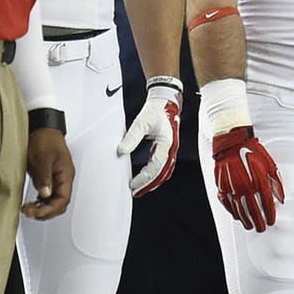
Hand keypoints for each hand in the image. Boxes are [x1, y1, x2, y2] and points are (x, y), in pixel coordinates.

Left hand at [22, 128, 73, 219]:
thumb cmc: (45, 139)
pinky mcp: (48, 178)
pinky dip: (40, 202)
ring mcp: (55, 179)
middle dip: (46, 212)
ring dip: (42, 208)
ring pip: (53, 201)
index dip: (51, 209)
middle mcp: (62, 179)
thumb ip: (45, 177)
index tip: (37, 213)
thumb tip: (45, 194)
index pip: (63, 199)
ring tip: (28, 209)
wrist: (42, 128)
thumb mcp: (43, 158)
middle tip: (30, 212)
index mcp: (66, 175)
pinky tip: (31, 203)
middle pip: (60, 203)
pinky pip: (47, 195)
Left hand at [117, 78, 181, 196]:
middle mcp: (171, 148)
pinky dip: (156, 173)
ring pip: (165, 171)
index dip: (144, 178)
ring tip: (140, 187)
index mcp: (167, 144)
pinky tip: (146, 175)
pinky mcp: (168, 146)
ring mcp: (171, 148)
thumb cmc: (155, 110)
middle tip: (135, 192)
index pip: (155, 168)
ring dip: (153, 181)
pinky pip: (164, 165)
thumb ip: (131, 138)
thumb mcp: (141, 123)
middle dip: (149, 185)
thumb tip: (121, 151)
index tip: (133, 185)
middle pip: (162, 173)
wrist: (166, 100)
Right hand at [211, 126, 283, 231]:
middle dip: (258, 222)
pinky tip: (237, 217)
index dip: (269, 215)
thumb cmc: (253, 152)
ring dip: (246, 220)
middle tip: (262, 229)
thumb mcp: (270, 165)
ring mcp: (232, 188)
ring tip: (250, 227)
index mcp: (258, 181)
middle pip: (252, 210)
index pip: (265, 204)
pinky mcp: (222, 186)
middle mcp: (244, 187)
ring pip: (239, 210)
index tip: (271, 221)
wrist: (232, 142)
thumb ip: (276, 183)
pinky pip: (228, 204)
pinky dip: (233, 212)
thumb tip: (281, 199)